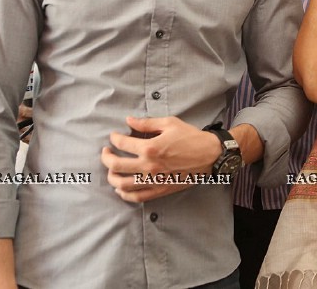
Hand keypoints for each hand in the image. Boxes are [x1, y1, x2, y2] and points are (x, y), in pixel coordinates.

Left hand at [100, 116, 221, 201]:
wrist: (210, 155)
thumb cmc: (191, 137)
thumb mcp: (170, 123)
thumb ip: (147, 123)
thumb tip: (129, 120)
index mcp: (150, 147)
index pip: (122, 143)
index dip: (114, 138)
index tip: (114, 136)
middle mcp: (148, 166)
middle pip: (116, 165)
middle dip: (106, 157)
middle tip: (106, 152)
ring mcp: (153, 180)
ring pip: (122, 184)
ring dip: (111, 177)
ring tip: (111, 170)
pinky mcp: (160, 190)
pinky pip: (136, 197)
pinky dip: (124, 194)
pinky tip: (121, 189)